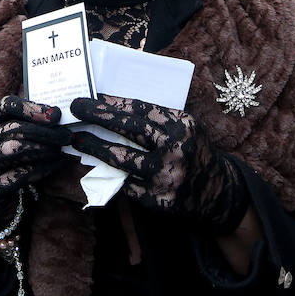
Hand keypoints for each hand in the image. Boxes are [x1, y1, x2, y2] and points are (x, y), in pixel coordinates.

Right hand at [0, 96, 71, 229]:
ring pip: (13, 149)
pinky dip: (41, 168)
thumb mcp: (15, 143)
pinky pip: (19, 174)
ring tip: (61, 149)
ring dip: (42, 148)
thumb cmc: (11, 166)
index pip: (6, 106)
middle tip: (66, 136)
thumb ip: (31, 129)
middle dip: (43, 131)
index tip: (56, 115)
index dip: (31, 108)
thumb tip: (61, 120)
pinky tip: (55, 165)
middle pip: (12, 128)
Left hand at [69, 94, 248, 232]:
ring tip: (77, 139)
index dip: (114, 102)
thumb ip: (157, 120)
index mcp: (183, 125)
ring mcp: (166, 176)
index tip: (92, 95)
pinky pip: (126, 183)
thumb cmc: (194, 152)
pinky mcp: (158, 200)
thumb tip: (114, 105)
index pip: (141, 108)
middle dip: (99, 116)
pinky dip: (111, 174)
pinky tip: (98, 165)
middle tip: (76, 108)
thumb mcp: (185, 128)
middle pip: (129, 128)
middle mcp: (176, 148)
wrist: (218, 193)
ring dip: (95, 147)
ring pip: (121, 159)